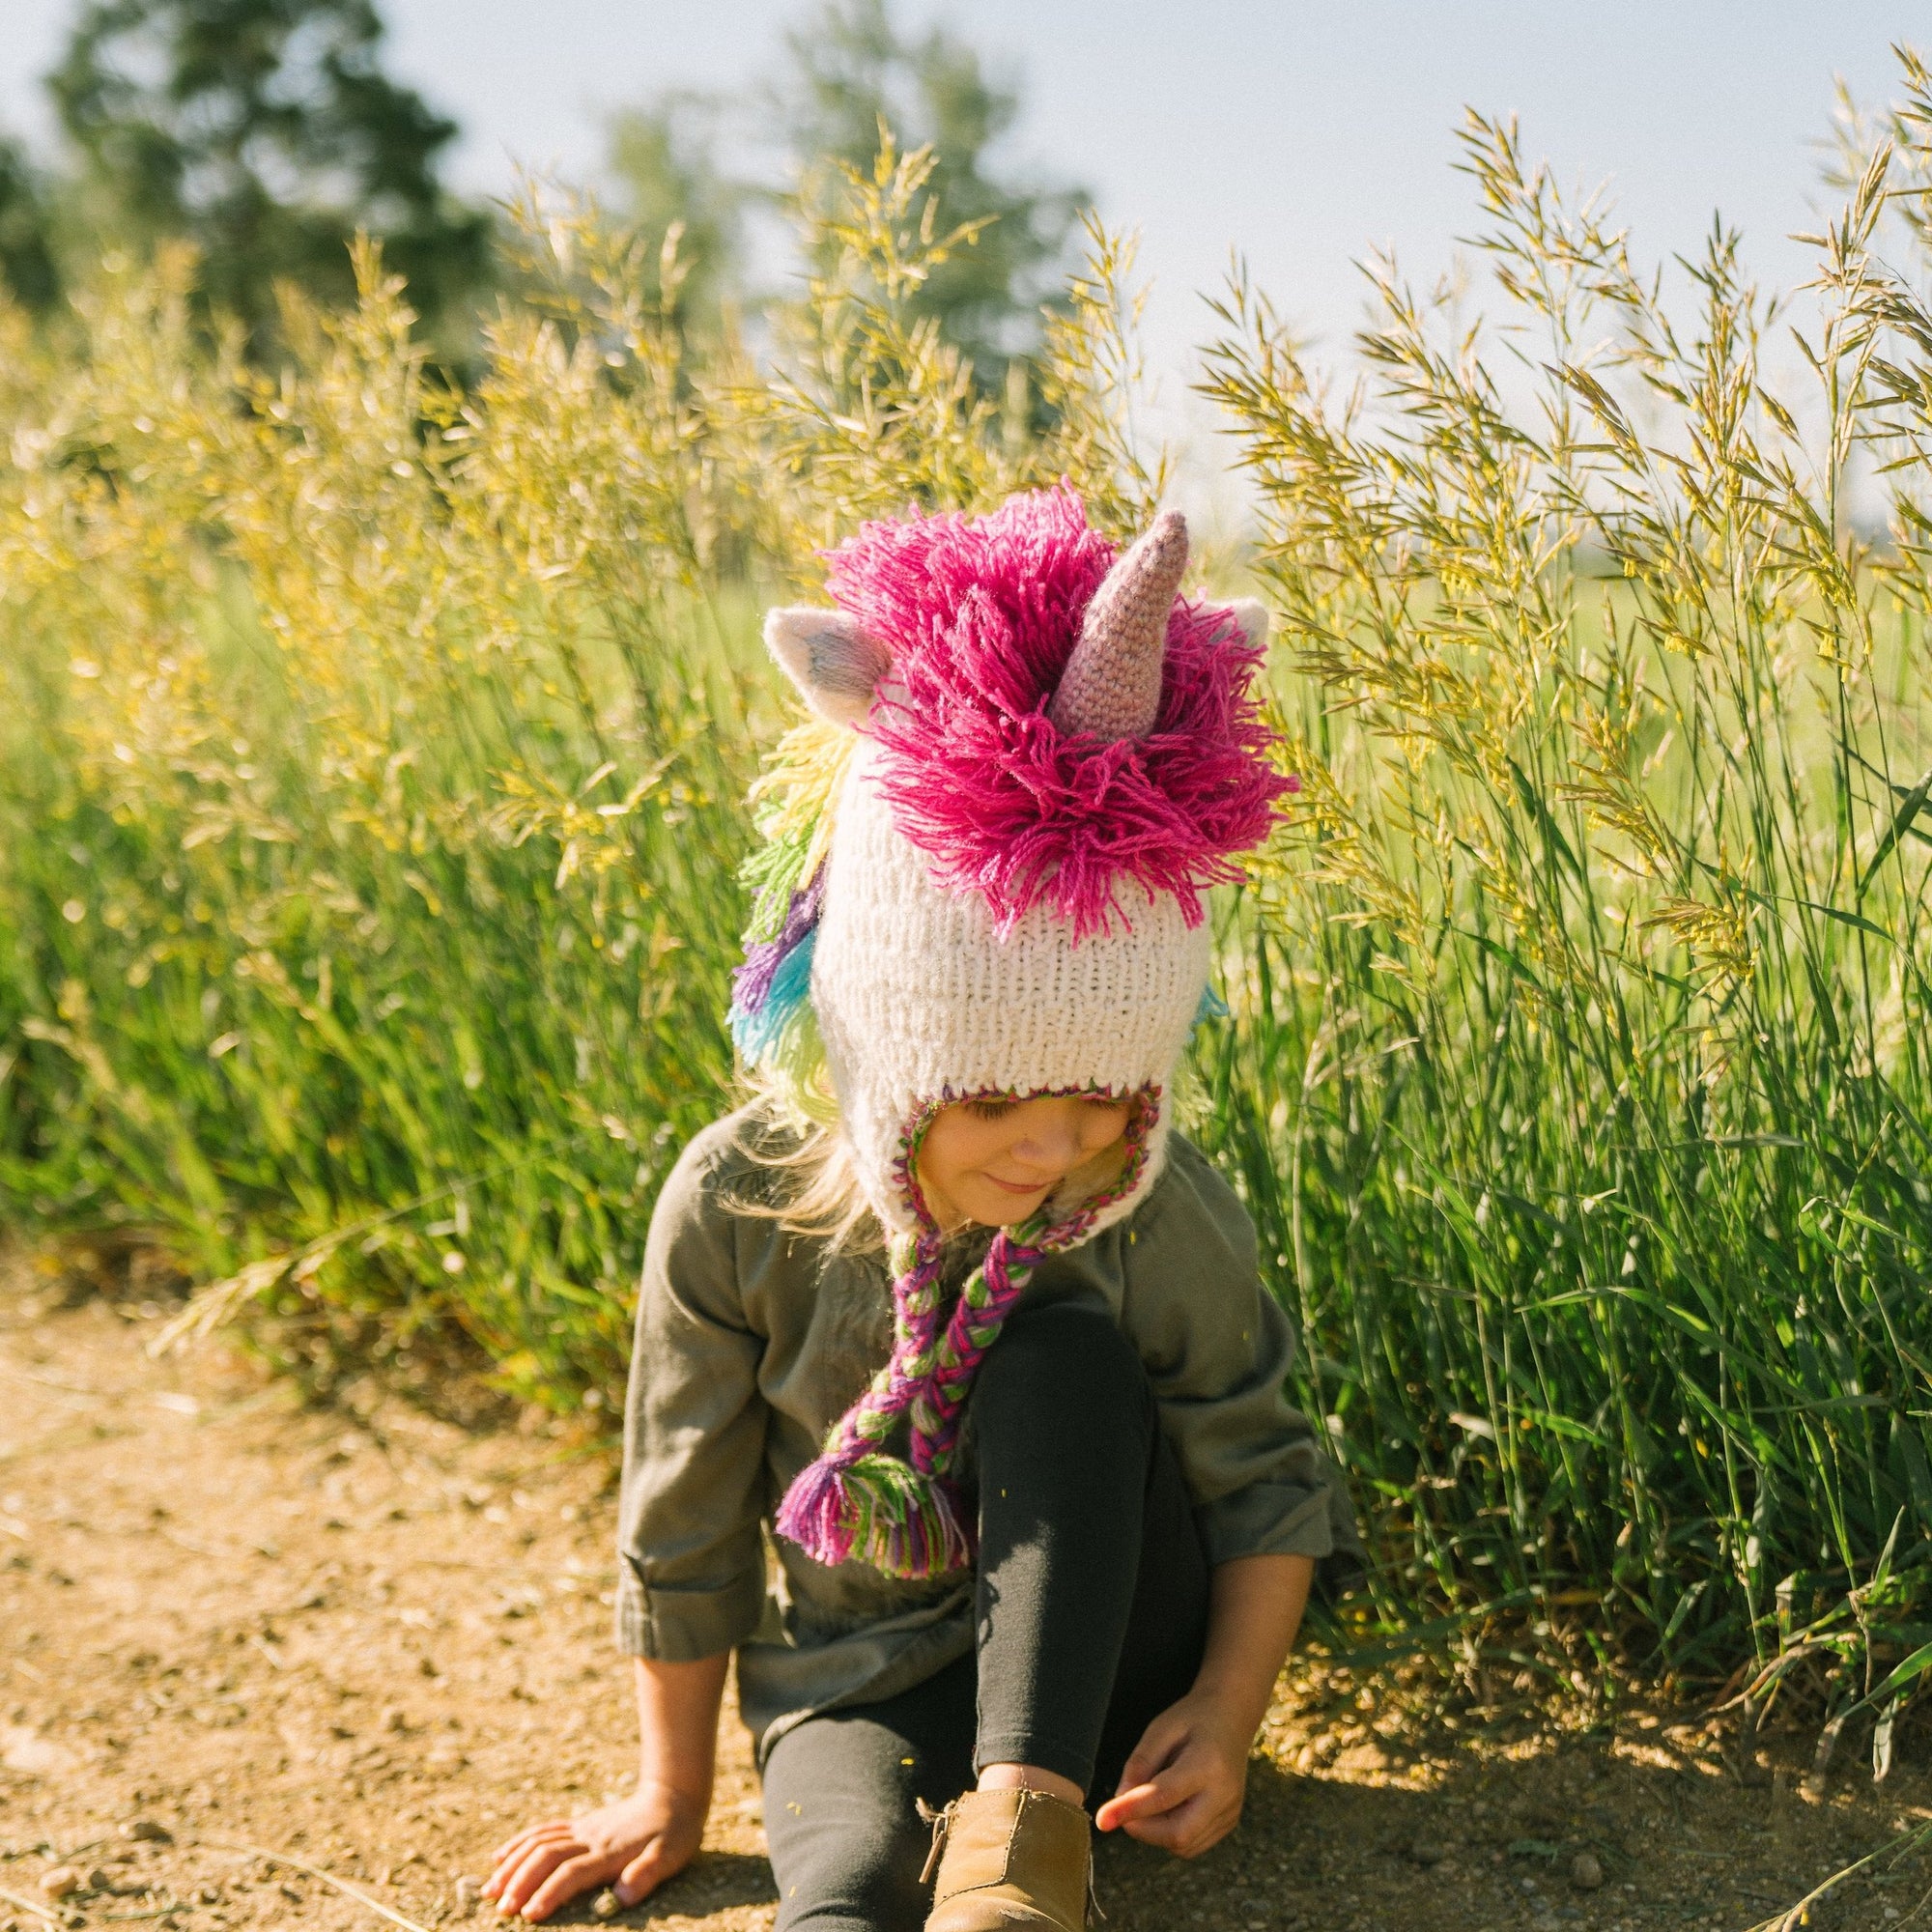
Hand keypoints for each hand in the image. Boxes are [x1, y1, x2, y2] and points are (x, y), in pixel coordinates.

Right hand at [481, 1781, 706, 1922]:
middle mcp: (589, 1838)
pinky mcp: (579, 1825)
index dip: (549, 1894)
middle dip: (520, 1882)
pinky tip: (500, 1856)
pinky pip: (543, 1830)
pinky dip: (519, 1843)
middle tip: (501, 1909)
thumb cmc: (674, 1833)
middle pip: (546, 1857)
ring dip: (512, 1864)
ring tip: (489, 1890)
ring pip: (538, 1842)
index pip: (571, 1873)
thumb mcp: (670, 1857)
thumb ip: (646, 1875)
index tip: (529, 1916)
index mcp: (609, 1852)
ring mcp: (582, 1829)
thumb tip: (622, 1897)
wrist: (674, 1795)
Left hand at [1092, 1689, 1251, 1857]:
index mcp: (1208, 1764)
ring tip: (1152, 1796)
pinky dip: (1171, 1833)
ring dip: (1156, 1832)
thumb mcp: (1161, 1728)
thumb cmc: (1192, 1720)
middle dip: (1143, 1829)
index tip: (1102, 1820)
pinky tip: (1169, 1806)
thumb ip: (1140, 1764)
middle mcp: (1225, 1794)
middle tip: (1124, 1809)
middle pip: (1179, 1834)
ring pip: (1184, 1845)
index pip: (1164, 1796)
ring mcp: (1230, 1812)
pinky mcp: (1229, 1822)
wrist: (1232, 1717)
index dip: (1130, 1810)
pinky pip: (1193, 1844)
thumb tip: (1120, 1800)